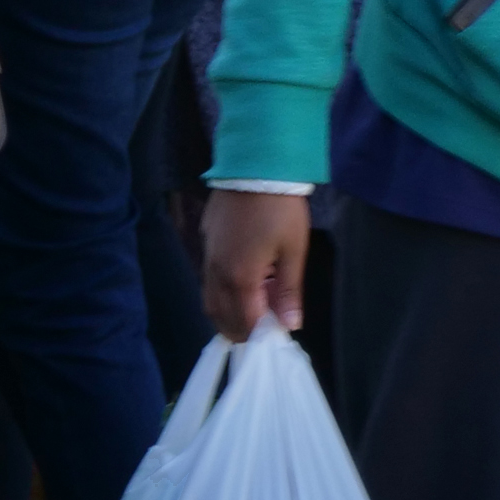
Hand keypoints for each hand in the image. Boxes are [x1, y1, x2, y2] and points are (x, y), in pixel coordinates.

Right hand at [201, 186, 311, 338]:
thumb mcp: (293, 251)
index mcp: (240, 277)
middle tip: (264, 327)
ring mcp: (208, 254)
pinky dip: (222, 290)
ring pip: (210, 298)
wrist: (256, 165)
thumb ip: (288, 291)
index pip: (245, 322)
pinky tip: (243, 280)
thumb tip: (290, 325)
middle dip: (241, 329)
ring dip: (228, 311)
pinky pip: (208, 277)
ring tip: (254, 306)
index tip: (277, 334)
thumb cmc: (281, 210)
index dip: (260, 334)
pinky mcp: (205, 239)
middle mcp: (217, 271)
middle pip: (220, 315)